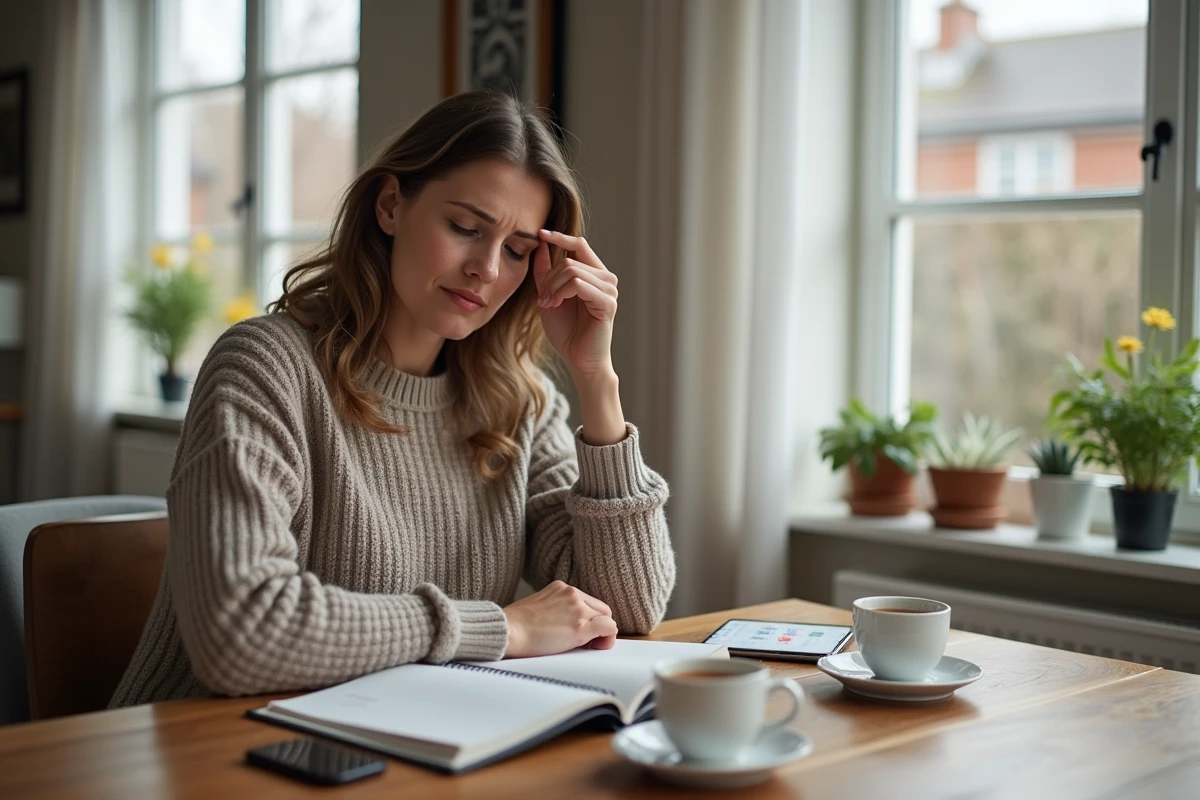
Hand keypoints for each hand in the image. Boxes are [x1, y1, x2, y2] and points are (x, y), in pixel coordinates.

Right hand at [502, 580, 618, 657]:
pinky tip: (597, 647)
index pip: (587, 601)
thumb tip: (562, 624)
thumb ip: (554, 608)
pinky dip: (608, 638)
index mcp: (561, 588)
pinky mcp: (580, 626)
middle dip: (598, 624)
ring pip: (606, 618)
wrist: (508, 631)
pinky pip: (609, 628)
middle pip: (600, 608)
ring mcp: (578, 609)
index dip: (589, 617)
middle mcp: (572, 593)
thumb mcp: (537, 606)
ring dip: (602, 633)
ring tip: (591, 646)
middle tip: (589, 641)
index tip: (581, 631)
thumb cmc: (515, 624)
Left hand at [532, 230, 618, 378]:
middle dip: (549, 278)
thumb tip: (542, 243)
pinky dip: (561, 293)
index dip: (560, 237)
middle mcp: (606, 279)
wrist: (578, 359)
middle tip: (542, 299)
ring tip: (548, 304)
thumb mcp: (549, 295)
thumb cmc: (566, 330)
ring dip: (553, 287)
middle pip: (569, 260)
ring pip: (572, 271)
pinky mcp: (607, 303)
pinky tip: (555, 305)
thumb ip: (546, 271)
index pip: (580, 244)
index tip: (540, 233)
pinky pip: (578, 284)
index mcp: (595, 274)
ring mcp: (609, 290)